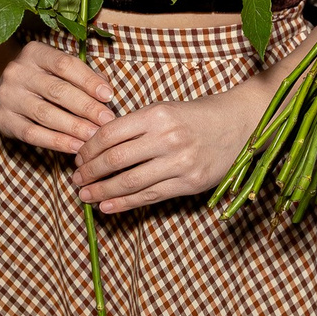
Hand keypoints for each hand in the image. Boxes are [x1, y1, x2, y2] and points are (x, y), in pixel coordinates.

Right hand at [0, 38, 114, 152]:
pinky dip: (57, 142)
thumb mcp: (58, 69)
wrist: (4, 94)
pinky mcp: (4, 120)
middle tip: (106, 120)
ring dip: (74, 127)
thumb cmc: (42, 80)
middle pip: (57, 90)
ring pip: (45, 114)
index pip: (65, 64)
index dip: (88, 80)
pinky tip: (76, 146)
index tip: (108, 95)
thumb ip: (82, 75)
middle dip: (86, 107)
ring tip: (94, 136)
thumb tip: (106, 92)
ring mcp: (8, 96)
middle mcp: (17, 72)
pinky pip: (33, 133)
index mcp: (34, 53)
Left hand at [74, 82, 263, 213]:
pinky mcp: (190, 182)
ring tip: (85, 196)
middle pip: (116, 159)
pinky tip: (108, 205)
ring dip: (103, 191)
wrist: (240, 124)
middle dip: (90, 172)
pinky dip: (125, 203)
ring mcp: (181, 162)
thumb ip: (136, 126)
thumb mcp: (166, 110)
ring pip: (131, 182)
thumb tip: (98, 146)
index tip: (78, 158)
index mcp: (158, 114)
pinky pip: (151, 196)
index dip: (89, 149)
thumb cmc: (198, 115)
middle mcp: (168, 138)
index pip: (111, 134)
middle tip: (76, 180)